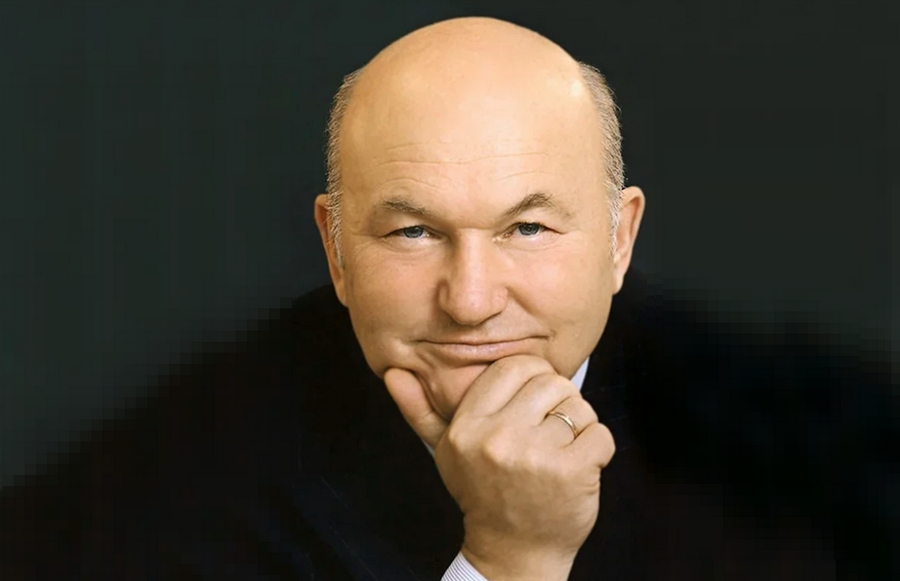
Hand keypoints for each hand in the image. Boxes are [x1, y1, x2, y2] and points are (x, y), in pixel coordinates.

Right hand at [384, 355, 615, 580]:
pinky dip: (599, 449)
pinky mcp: (571, 472)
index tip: (534, 402)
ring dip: (580, 426)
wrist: (513, 553)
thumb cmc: (482, 494)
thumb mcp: (444, 451)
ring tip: (562, 450)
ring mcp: (535, 456)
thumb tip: (393, 372)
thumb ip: (420, 410)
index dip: (533, 378)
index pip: (514, 366)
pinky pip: (601, 433)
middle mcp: (497, 438)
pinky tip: (579, 467)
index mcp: (467, 427)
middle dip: (559, 401)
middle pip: (551, 381)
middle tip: (550, 429)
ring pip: (579, 406)